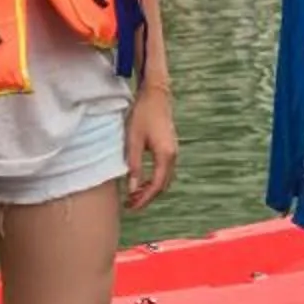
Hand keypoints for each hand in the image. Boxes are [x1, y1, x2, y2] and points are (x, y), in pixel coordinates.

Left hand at [124, 79, 177, 209]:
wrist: (156, 95)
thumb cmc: (142, 115)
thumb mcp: (133, 141)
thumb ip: (133, 166)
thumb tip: (132, 189)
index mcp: (165, 155)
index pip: (156, 186)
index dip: (143, 199)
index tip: (130, 207)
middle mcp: (173, 156)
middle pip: (163, 185)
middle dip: (147, 198)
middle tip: (130, 205)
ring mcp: (173, 151)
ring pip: (165, 179)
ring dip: (151, 189)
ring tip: (134, 195)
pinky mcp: (170, 148)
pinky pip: (165, 170)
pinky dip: (154, 180)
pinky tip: (142, 180)